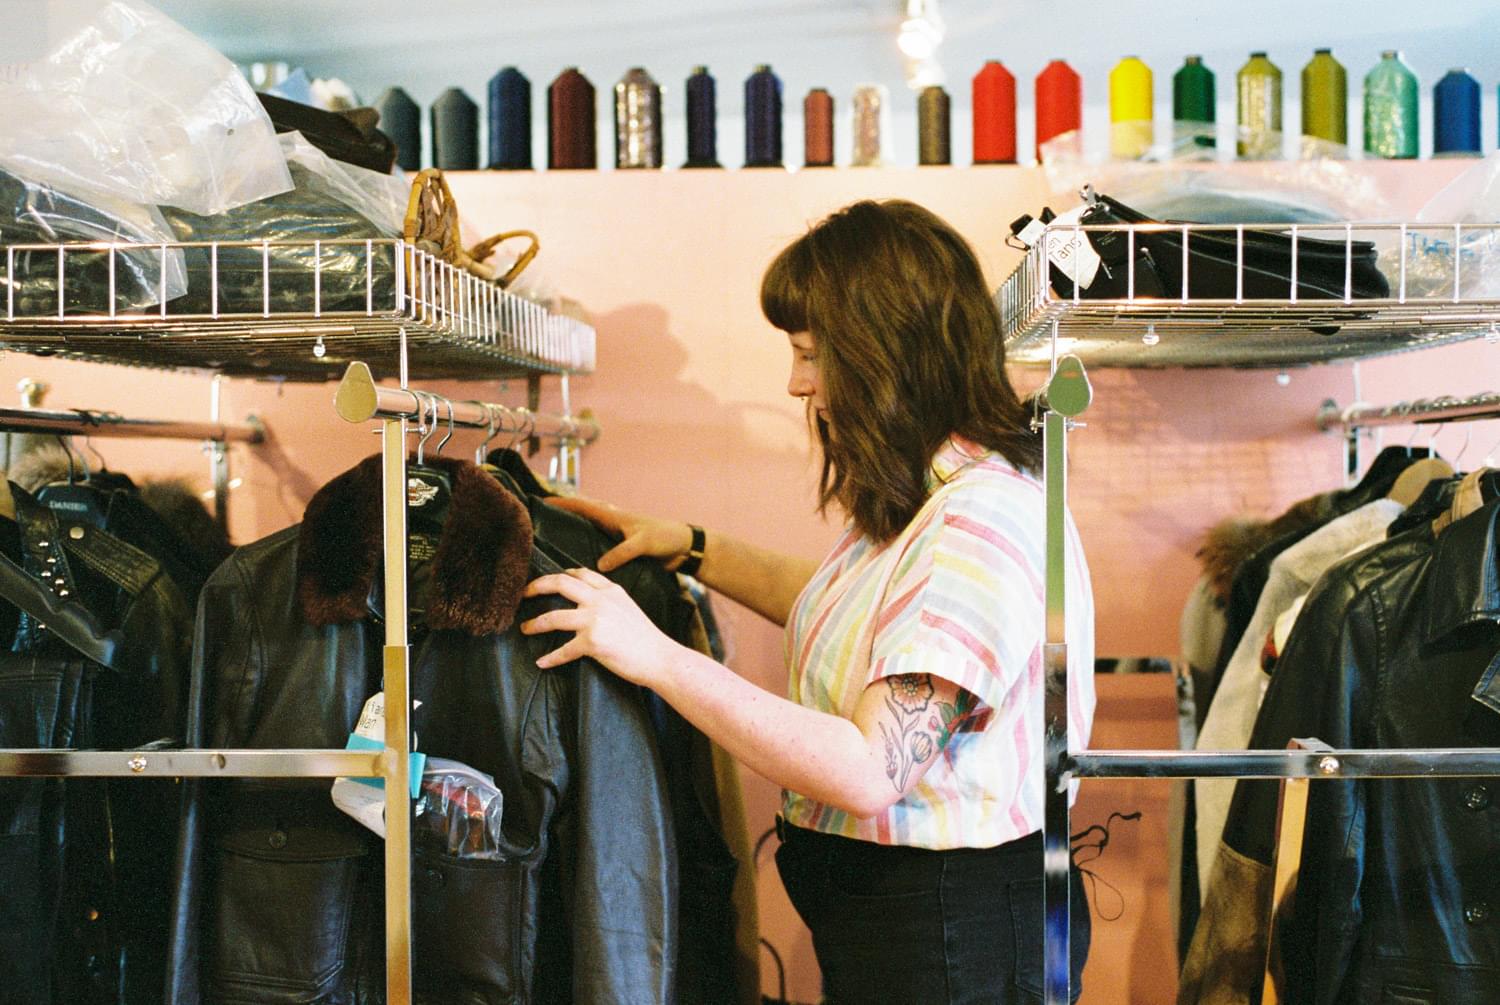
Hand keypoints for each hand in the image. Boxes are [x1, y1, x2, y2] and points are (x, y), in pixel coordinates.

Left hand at [520, 567, 678, 685]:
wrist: (660, 657)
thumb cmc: (646, 638)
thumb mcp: (628, 608)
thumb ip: (609, 600)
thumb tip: (590, 601)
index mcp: (610, 590)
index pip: (581, 573)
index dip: (561, 574)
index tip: (548, 580)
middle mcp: (600, 600)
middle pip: (560, 584)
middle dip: (537, 586)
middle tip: (523, 594)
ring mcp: (595, 620)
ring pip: (554, 617)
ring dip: (535, 624)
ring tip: (525, 628)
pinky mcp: (592, 642)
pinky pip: (564, 651)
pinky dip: (551, 658)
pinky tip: (541, 663)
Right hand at [544, 495, 693, 572]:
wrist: (683, 547)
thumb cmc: (664, 538)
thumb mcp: (643, 544)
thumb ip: (622, 553)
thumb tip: (599, 566)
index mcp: (613, 516)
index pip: (582, 506)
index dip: (562, 503)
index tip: (541, 502)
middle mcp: (611, 523)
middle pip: (581, 515)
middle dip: (561, 516)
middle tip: (539, 523)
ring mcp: (615, 536)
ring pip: (587, 531)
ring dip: (572, 534)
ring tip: (550, 546)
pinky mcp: (621, 549)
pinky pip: (597, 547)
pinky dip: (585, 550)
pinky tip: (575, 565)